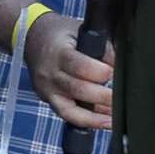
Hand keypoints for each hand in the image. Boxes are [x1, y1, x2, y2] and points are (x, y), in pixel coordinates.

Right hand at [24, 12, 112, 130]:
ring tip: (116, 118)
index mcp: (58, 53)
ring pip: (71, 110)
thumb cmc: (61, 34)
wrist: (31, 38)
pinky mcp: (48, 100)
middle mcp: (49, 74)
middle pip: (77, 89)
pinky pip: (68, 116)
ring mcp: (47, 90)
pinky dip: (88, 121)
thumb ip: (101, 48)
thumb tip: (120, 67)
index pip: (80, 66)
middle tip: (123, 98)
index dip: (101, 72)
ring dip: (97, 115)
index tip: (117, 73)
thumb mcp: (80, 31)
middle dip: (103, 96)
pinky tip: (105, 122)